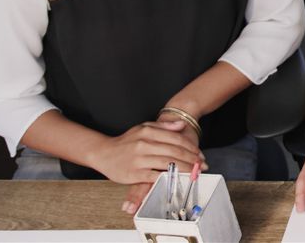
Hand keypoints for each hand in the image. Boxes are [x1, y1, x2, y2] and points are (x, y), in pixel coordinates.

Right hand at [89, 120, 205, 186]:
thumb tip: (181, 125)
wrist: (103, 153)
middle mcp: (144, 144)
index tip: (199, 154)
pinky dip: (169, 178)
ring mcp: (139, 159)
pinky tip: (178, 179)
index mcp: (148, 132)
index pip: (176, 139)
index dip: (191, 147)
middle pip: (175, 151)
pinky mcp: (134, 173)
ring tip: (195, 172)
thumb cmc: (125, 141)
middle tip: (202, 164)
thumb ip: (163, 126)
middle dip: (192, 159)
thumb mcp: (143, 128)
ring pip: (168, 163)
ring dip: (185, 169)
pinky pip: (155, 176)